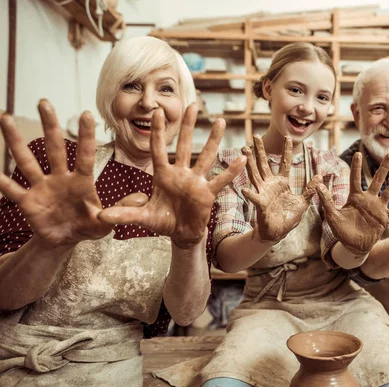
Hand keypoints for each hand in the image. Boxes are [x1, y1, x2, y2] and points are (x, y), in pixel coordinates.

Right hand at [0, 100, 111, 246]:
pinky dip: (1, 182)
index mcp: (82, 181)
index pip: (86, 155)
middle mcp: (60, 178)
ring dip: (16, 142)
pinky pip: (12, 190)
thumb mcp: (105, 222)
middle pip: (54, 148)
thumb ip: (121, 209)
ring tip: (6, 119)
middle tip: (44, 101)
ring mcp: (42, 188)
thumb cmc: (88, 226)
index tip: (87, 113)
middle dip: (49, 126)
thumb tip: (142, 197)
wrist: (65, 241)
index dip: (86, 136)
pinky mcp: (28, 202)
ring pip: (27, 161)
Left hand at [98, 104, 245, 248]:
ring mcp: (196, 181)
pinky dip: (231, 171)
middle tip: (192, 105)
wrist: (180, 233)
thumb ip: (124, 214)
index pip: (158, 149)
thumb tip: (100, 216)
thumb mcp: (142, 217)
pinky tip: (241, 158)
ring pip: (205, 156)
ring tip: (219, 121)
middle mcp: (180, 173)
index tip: (156, 111)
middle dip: (187, 125)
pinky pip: (220, 180)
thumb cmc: (162, 221)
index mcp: (163, 175)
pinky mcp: (208, 193)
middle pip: (184, 145)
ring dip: (212, 139)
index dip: (156, 131)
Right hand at [241, 135, 320, 242]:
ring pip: (255, 174)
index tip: (287, 137)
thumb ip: (310, 189)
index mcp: (282, 182)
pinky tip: (245, 189)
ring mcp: (263, 193)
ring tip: (244, 150)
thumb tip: (320, 175)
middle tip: (256, 136)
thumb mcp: (303, 202)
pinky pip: (255, 198)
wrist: (278, 233)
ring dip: (250, 163)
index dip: (286, 150)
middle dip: (260, 150)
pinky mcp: (260, 205)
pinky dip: (250, 194)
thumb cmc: (288, 218)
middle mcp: (270, 184)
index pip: (285, 163)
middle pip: (264, 163)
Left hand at [316, 152, 388, 254]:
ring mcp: (378, 208)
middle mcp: (368, 199)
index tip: (358, 153)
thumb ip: (327, 201)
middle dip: (384, 168)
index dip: (356, 166)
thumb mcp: (332, 216)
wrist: (352, 246)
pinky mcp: (384, 219)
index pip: (355, 178)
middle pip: (377, 180)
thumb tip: (317, 185)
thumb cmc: (341, 231)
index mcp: (355, 197)